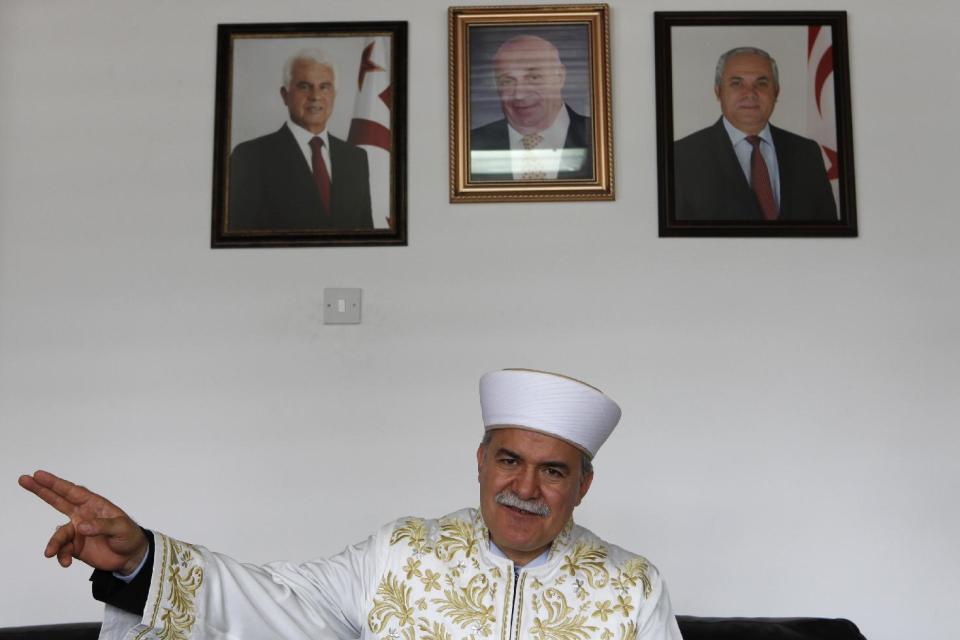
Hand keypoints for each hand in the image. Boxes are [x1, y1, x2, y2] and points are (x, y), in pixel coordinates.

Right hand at [18, 470, 148, 574]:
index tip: (39, 475)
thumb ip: (102, 526)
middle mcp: (82, 515)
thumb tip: (81, 526)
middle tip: (24, 479)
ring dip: (54, 543)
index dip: (55, 483)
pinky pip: (62, 550)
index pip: (72, 491)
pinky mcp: (75, 547)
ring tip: (50, 553)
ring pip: (59, 534)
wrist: (130, 557)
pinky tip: (66, 562)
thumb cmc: (129, 536)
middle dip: (41, 491)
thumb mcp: (121, 528)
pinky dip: (62, 556)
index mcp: (94, 505)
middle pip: (58, 500)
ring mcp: (77, 531)